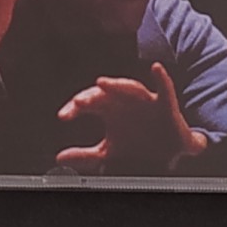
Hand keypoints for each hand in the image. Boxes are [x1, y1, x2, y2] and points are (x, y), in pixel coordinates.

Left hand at [56, 62, 207, 173]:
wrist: (168, 153)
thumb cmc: (137, 146)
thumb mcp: (109, 154)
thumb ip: (86, 156)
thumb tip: (59, 158)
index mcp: (110, 110)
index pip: (88, 103)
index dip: (74, 108)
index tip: (62, 116)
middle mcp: (124, 101)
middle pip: (105, 93)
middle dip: (91, 96)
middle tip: (78, 103)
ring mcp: (145, 101)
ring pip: (129, 88)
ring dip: (116, 85)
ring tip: (101, 83)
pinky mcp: (165, 105)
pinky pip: (165, 88)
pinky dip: (162, 78)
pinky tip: (156, 68)